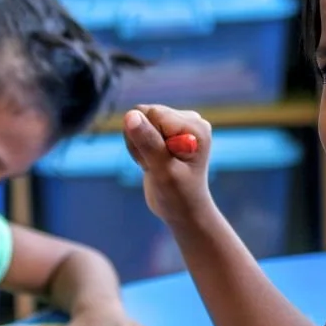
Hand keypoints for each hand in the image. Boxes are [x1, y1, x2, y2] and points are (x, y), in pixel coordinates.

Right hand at [122, 105, 213, 226]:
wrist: (184, 211)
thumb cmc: (179, 196)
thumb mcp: (163, 171)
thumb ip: (148, 143)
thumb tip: (130, 115)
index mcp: (195, 126)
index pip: (152, 114)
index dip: (144, 138)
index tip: (156, 162)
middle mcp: (190, 120)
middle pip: (144, 114)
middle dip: (141, 141)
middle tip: (155, 166)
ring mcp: (178, 124)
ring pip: (137, 120)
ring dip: (139, 146)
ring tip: (154, 165)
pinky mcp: (167, 130)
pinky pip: (138, 128)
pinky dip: (139, 147)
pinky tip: (152, 162)